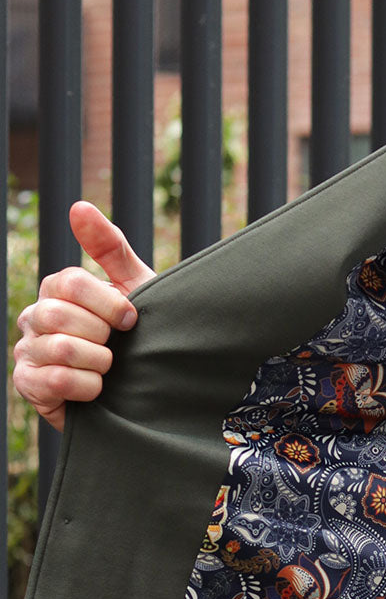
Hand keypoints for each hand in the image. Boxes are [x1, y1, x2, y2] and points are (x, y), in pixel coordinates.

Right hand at [13, 201, 155, 430]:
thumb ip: (111, 248)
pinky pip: (54, 381)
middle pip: (60, 315)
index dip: (109, 304)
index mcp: (57, 291)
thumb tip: (78, 206)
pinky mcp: (29, 386)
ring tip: (108, 370)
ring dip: (98, 363)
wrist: (146, 393)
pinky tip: (97, 391)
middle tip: (117, 349)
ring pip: (60, 349)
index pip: (70, 283)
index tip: (131, 321)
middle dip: (102, 336)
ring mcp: (27, 351)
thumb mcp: (136, 290)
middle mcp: (34, 317)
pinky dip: (87, 387)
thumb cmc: (140, 338)